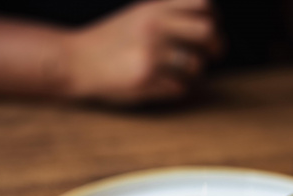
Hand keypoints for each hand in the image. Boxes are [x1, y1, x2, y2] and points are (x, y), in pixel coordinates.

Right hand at [65, 0, 222, 104]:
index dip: (214, 18)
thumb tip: (207, 23)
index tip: (212, 29)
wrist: (76, 61)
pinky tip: (168, 86)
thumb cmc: (110, 41)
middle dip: (216, 46)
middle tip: (214, 55)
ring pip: (196, 65)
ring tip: (185, 74)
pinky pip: (180, 88)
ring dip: (196, 73)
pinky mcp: (145, 79)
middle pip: (207, 32)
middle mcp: (154, 27)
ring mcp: (150, 54)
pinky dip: (180, 89)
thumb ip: (167, 15)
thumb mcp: (138, 15)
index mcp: (154, 8)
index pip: (203, 4)